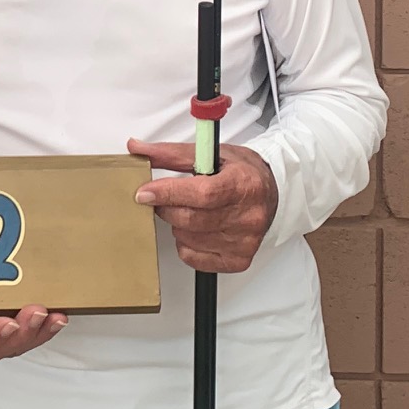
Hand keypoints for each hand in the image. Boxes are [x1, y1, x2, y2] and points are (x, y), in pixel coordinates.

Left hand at [127, 139, 278, 273]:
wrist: (272, 192)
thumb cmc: (241, 172)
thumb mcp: (210, 153)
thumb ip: (170, 153)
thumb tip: (136, 148)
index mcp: (243, 184)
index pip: (202, 194)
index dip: (169, 193)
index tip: (145, 192)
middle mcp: (248, 216)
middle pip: (191, 219)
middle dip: (166, 208)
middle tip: (162, 199)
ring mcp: (245, 241)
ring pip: (189, 239)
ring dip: (176, 225)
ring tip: (187, 210)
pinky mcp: (239, 260)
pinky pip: (195, 258)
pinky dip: (185, 244)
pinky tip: (195, 230)